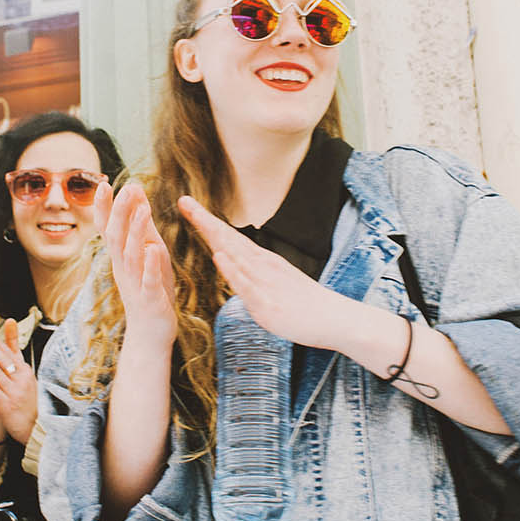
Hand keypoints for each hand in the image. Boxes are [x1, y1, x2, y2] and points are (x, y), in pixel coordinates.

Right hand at [96, 182, 177, 353]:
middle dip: (120, 212)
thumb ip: (141, 226)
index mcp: (121, 257)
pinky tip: (153, 250)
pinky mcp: (150, 299)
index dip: (104, 207)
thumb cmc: (150, 290)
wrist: (150, 335)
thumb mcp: (147, 253)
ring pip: (131, 255)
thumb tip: (136, 195)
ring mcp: (135, 284)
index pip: (108, 228)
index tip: (103, 183)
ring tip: (142, 209)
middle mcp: (123, 268)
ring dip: (136, 232)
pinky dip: (149, 265)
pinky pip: (148, 281)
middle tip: (126, 188)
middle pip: (116, 237)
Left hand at [178, 195, 354, 348]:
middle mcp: (262, 266)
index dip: (208, 222)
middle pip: (229, 239)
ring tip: (196, 217)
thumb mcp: (276, 282)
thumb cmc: (306, 304)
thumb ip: (254, 274)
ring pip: (235, 255)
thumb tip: (235, 265)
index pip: (230, 237)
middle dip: (205, 221)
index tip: (189, 206)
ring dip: (214, 236)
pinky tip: (219, 256)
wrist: (335, 319)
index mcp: (262, 261)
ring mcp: (265, 282)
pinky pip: (247, 284)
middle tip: (184, 201)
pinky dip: (232, 269)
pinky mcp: (267, 303)